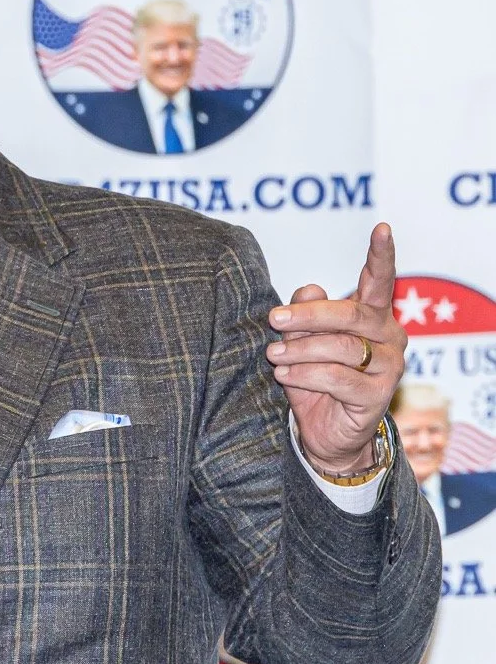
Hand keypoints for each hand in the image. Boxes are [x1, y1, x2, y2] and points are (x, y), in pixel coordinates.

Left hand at [265, 223, 406, 472]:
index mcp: (373, 316)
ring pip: (342, 347)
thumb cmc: (314, 380)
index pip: (380, 280)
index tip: (381, 228)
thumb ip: (306, 312)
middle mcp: (389, 336)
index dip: (381, 255)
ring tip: (273, 354)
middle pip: (351, 314)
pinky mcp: (379, 395)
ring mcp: (389, 366)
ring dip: (301, 349)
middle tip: (274, 318)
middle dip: (309, 314)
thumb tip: (308, 288)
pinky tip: (284, 376)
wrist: (325, 435)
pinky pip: (339, 378)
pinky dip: (306, 375)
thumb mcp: (303, 342)